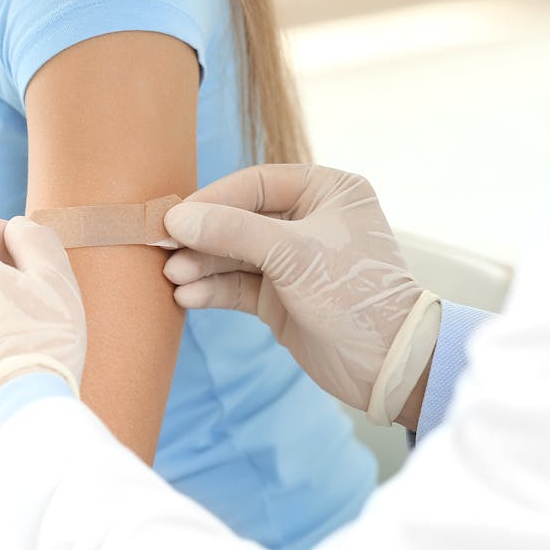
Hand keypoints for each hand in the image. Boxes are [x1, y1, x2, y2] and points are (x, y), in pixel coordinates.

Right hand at [163, 164, 439, 423]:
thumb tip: (177, 218)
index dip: (213, 200)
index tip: (175, 218)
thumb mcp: (293, 254)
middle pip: (240, 219)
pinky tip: (187, 296)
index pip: (256, 184)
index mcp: (328, 191)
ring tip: (172, 277)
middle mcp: (309, 220)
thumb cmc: (354, 294)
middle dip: (202, 236)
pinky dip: (213, 289)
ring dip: (202, 265)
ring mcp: (293, 261)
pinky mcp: (281, 298)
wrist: (388, 364)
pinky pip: (238, 286)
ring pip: (235, 255)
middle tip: (162, 247)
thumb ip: (233, 232)